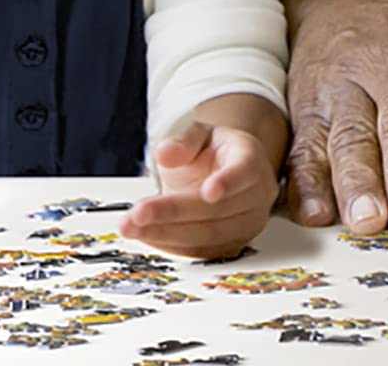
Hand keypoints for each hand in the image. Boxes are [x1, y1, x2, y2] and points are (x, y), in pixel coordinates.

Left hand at [122, 116, 279, 258]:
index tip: (208, 192)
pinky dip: (170, 245)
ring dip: (166, 233)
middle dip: (174, 213)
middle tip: (138, 213)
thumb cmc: (213, 153)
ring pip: (208, 235)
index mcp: (250, 160)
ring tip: (132, 227)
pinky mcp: (232, 245)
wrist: (224, 173)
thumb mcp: (199, 135)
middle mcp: (256, 196)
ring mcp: (246, 224)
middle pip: (217, 211)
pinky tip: (145, 235)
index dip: (228, 182)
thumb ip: (183, 141)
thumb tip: (165, 153)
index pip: (244, 172)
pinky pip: (201, 251)